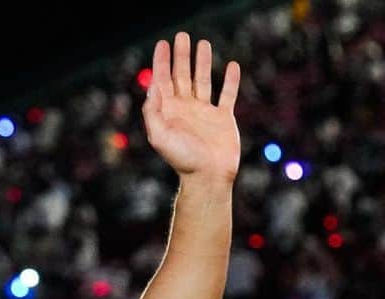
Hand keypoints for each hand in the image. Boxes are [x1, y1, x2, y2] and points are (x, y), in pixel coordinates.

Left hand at [142, 32, 240, 182]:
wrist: (208, 177)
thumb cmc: (183, 159)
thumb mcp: (159, 136)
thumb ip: (153, 112)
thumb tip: (153, 87)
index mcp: (169, 113)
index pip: (163, 81)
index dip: (161, 62)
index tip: (162, 44)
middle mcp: (185, 110)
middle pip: (182, 76)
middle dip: (181, 56)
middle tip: (181, 36)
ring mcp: (204, 113)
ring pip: (203, 81)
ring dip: (202, 62)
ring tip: (203, 43)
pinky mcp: (223, 118)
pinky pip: (227, 95)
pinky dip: (231, 80)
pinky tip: (232, 66)